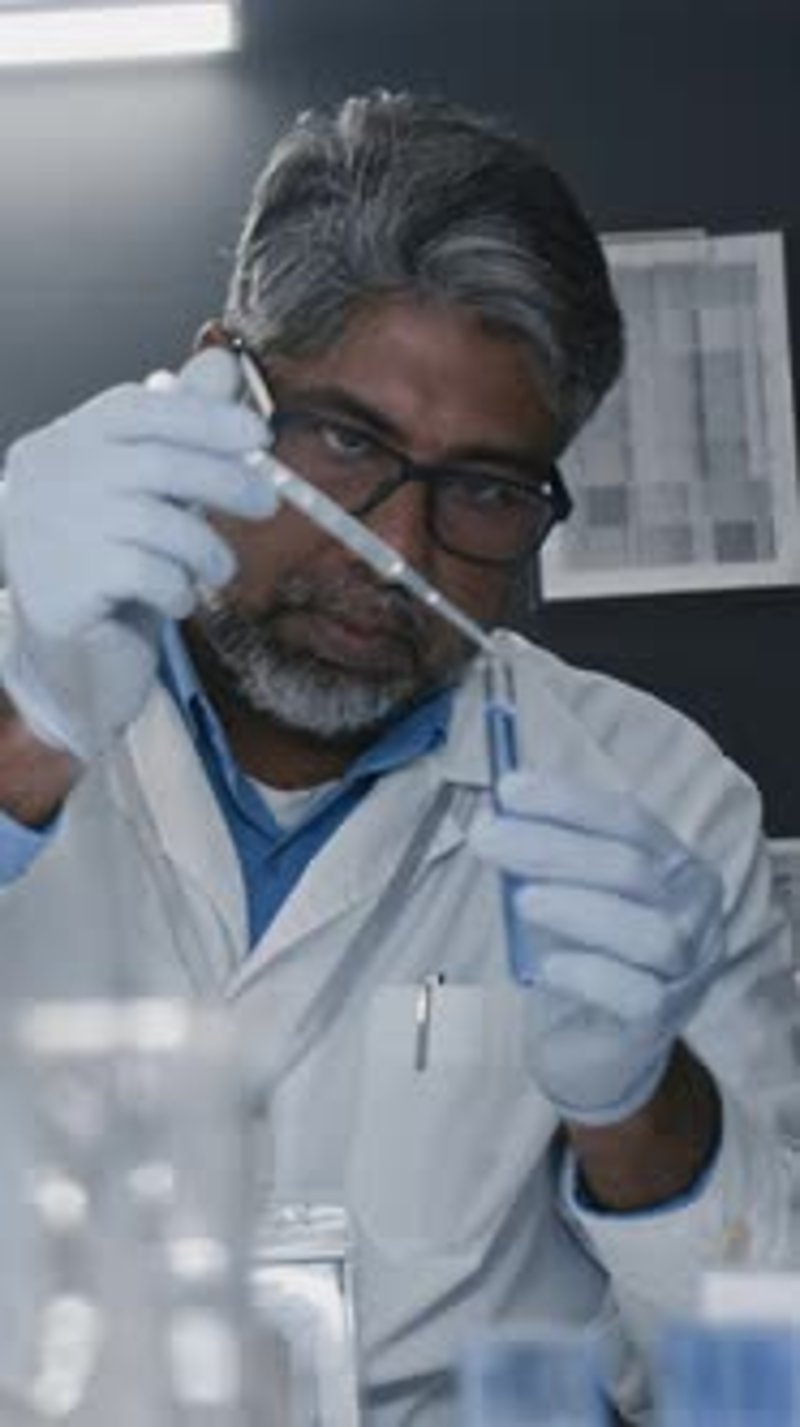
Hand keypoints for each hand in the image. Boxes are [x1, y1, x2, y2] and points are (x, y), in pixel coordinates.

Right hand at [1, 348, 276, 760]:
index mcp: (61, 444)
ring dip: (207, 550)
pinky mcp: (61, 588)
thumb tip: (221, 364)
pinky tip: (179, 600)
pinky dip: (179, 588)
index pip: (133, 409)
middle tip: (267, 503)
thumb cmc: (112, 563)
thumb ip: (176, 429)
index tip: (258, 432)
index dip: (202, 415)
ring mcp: (45, 534)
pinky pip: (147, 573)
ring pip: (158, 522)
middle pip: (154, 462)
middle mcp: (44, 480)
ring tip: (220, 570)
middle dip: (224, 480)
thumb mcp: (148, 491)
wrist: (70, 656)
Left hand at [471, 771, 725, 1124]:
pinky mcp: (662, 1021)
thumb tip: (498, 813)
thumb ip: (541, 856)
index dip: (568, 802)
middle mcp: (693, 911)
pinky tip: (547, 966)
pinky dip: (590, 974)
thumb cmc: (578, 951)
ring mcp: (686, 968)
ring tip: (524, 901)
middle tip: (489, 838)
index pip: (628, 819)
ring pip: (650, 932)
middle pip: (632, 869)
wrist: (587, 1043)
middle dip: (554, 847)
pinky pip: (637, 995)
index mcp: (673, 865)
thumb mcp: (562, 891)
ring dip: (580, 907)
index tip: (508, 789)